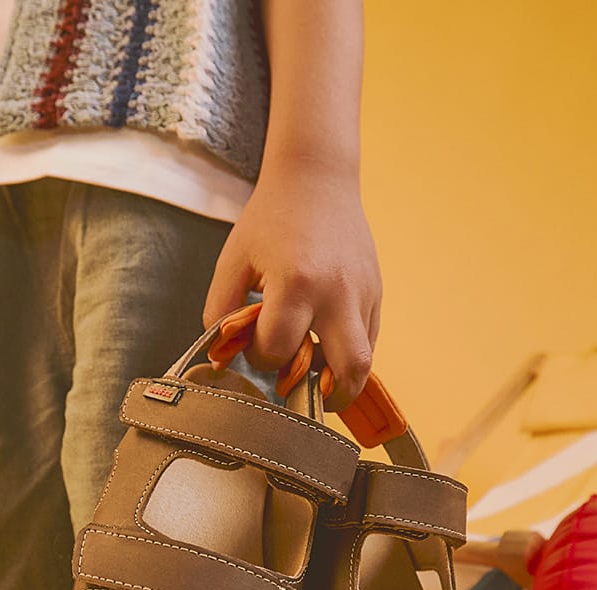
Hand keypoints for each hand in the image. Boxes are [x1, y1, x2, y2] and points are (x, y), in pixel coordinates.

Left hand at [203, 159, 380, 410]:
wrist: (317, 179)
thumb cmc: (270, 220)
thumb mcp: (233, 261)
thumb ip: (220, 311)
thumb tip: (225, 354)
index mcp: (297, 282)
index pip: (280, 349)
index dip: (261, 358)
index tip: (255, 346)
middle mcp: (338, 292)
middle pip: (347, 369)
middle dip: (326, 398)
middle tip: (306, 403)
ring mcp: (364, 294)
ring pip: (366, 360)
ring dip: (342, 382)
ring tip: (318, 384)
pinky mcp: (376, 293)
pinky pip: (369, 340)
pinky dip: (349, 356)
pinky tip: (326, 351)